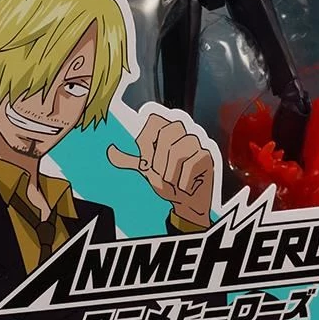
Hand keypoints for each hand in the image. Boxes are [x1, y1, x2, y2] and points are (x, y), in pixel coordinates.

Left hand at [107, 114, 213, 228]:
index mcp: (164, 127)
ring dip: (171, 174)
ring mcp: (196, 139)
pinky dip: (182, 181)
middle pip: (166, 134)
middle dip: (158, 161)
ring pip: (178, 151)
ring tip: (173, 180)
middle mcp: (182, 128)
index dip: (146, 142)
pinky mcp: (208, 154)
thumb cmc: (168, 181)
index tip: (146, 160)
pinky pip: (190, 165)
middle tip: (161, 173)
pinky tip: (184, 184)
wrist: (186, 201)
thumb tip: (110, 150)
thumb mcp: (145, 170)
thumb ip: (127, 159)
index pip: (152, 118)